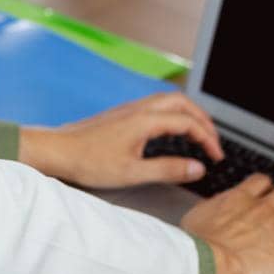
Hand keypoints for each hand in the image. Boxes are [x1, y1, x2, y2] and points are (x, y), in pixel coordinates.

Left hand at [17, 92, 224, 188]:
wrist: (56, 150)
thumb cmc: (88, 162)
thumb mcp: (132, 173)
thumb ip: (167, 170)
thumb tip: (197, 168)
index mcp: (144, 120)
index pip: (188, 122)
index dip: (208, 138)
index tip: (216, 156)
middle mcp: (138, 109)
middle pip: (182, 102)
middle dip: (203, 120)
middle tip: (213, 141)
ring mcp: (129, 109)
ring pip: (168, 101)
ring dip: (188, 114)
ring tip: (198, 134)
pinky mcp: (121, 114)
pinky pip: (156, 105)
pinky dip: (173, 114)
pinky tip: (170, 131)